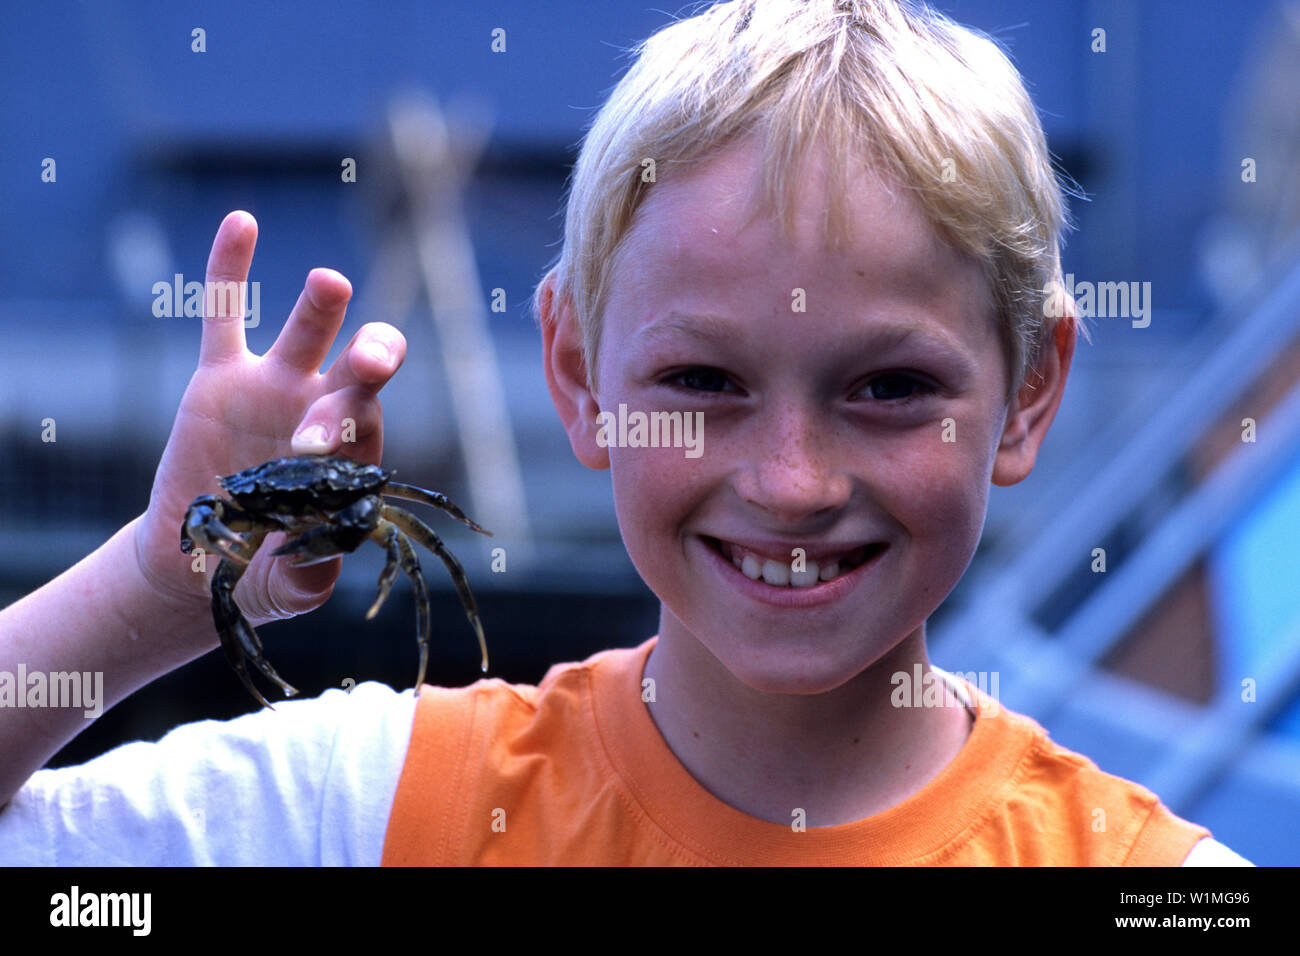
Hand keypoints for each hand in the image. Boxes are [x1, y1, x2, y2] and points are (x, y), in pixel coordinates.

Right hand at [133, 211, 405, 635]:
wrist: (205, 561)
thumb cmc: (265, 573)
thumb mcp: (292, 586)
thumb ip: (314, 571)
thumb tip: (325, 550)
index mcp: (351, 459)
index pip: (363, 429)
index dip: (346, 430)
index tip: (310, 450)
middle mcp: (322, 411)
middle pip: (359, 372)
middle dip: (368, 360)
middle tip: (366, 359)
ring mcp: (274, 387)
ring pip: (306, 333)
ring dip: (322, 307)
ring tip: (330, 282)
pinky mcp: (221, 377)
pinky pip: (225, 314)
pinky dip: (230, 269)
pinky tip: (241, 221)